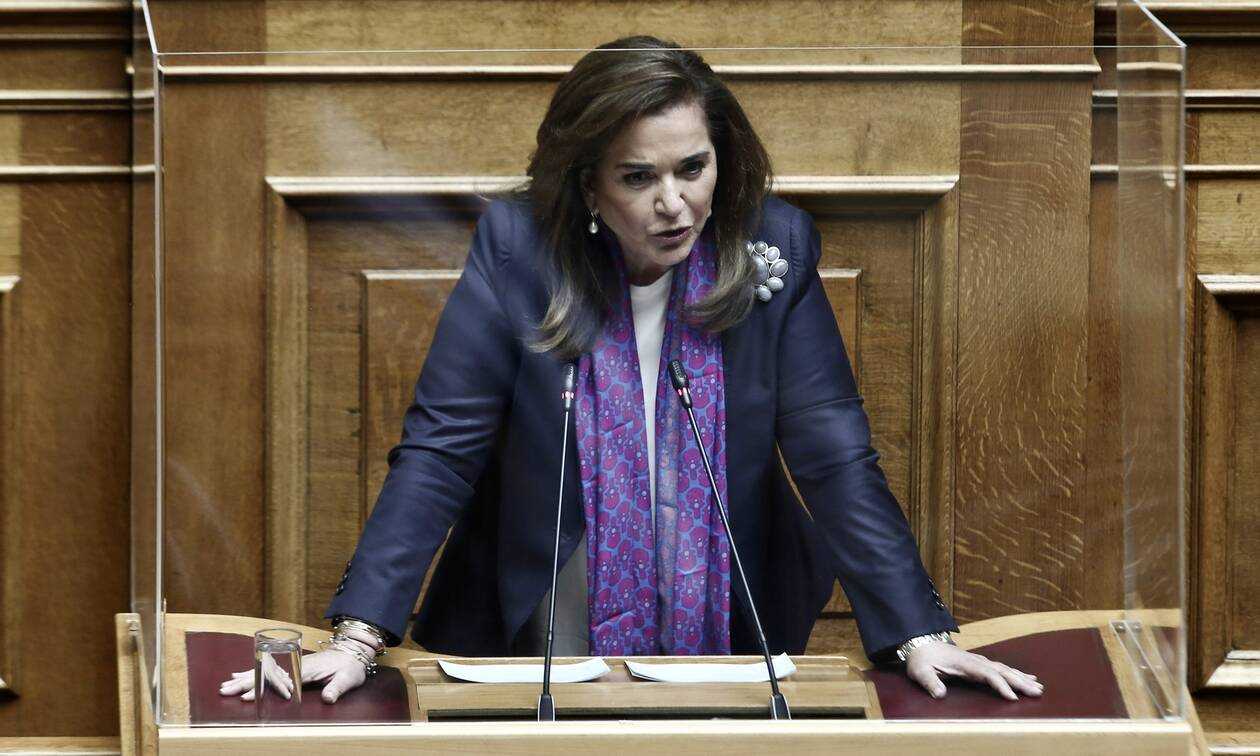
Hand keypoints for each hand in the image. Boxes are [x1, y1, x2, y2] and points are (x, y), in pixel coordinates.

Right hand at [218, 631, 375, 703]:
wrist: (354, 649)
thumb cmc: (351, 665)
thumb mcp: (348, 678)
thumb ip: (337, 688)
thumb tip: (328, 699)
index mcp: (306, 669)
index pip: (280, 681)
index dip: (263, 689)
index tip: (247, 696)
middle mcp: (295, 665)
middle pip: (266, 674)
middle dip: (245, 683)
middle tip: (226, 691)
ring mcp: (292, 663)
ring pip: (264, 670)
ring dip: (244, 678)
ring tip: (226, 685)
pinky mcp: (292, 665)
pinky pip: (269, 669)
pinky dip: (252, 671)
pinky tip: (239, 674)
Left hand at [904, 641, 1043, 700]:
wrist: (920, 643)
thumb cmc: (921, 660)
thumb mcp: (920, 671)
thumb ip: (930, 682)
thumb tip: (940, 694)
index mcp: (965, 663)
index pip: (988, 674)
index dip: (1001, 685)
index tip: (1013, 698)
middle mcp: (976, 661)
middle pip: (1002, 671)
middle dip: (1020, 682)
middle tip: (1038, 692)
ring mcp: (979, 661)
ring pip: (1005, 669)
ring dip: (1022, 678)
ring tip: (1039, 687)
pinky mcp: (978, 664)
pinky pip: (1001, 669)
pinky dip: (1016, 673)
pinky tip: (1027, 677)